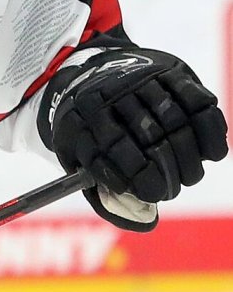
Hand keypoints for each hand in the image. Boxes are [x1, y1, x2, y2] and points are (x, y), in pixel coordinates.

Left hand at [42, 47, 227, 230]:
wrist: (89, 74)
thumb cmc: (89, 132)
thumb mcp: (80, 163)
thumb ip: (106, 197)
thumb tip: (147, 221)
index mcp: (81, 122)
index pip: (116, 154)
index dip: (143, 179)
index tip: (155, 193)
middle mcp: (110, 96)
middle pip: (152, 139)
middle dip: (170, 172)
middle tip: (175, 187)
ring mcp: (140, 80)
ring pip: (177, 122)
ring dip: (190, 157)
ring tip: (190, 173)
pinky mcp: (168, 70)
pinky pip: (198, 102)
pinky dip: (210, 131)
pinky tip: (210, 152)